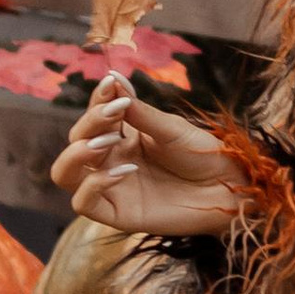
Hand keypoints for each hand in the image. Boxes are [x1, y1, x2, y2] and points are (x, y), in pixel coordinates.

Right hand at [52, 74, 243, 238]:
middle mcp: (111, 160)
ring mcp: (112, 188)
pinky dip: (94, 184)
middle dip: (90, 123)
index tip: (111, 85)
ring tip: (107, 142)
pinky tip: (124, 170)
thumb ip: (139, 112)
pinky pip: (83, 203)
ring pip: (65, 173)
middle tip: (116, 113)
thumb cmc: (204, 155)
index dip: (97, 99)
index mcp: (123, 136)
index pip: (94, 115)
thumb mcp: (171, 128)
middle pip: (75, 140)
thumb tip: (112, 78)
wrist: (229, 189)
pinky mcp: (118, 214)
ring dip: (78, 153)